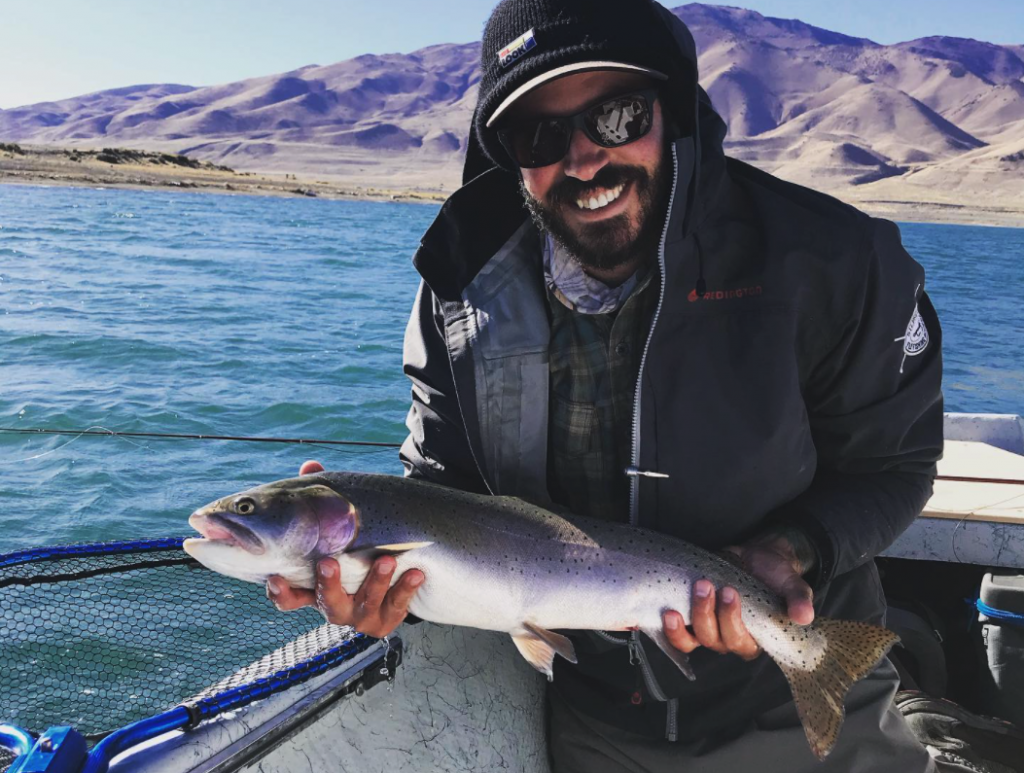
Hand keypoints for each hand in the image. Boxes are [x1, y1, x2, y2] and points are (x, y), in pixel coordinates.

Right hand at [265, 460, 425, 636]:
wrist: (395, 574)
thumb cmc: (355, 548)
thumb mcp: (338, 525)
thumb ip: (323, 498)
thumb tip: (310, 467)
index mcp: (316, 588)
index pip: (290, 597)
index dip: (281, 592)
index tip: (276, 577)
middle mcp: (337, 605)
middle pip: (327, 603)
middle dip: (328, 584)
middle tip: (329, 563)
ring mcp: (363, 614)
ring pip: (365, 604)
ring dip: (375, 582)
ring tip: (386, 559)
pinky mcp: (389, 618)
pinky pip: (397, 605)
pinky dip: (406, 588)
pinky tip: (415, 572)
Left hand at [661, 527, 815, 659]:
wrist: (758, 558)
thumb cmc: (776, 576)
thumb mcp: (792, 585)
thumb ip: (798, 600)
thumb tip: (804, 616)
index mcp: (756, 639)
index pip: (741, 644)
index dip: (732, 623)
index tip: (731, 593)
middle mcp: (730, 639)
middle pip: (714, 640)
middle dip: (708, 614)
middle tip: (707, 585)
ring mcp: (710, 629)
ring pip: (694, 639)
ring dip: (689, 619)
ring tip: (693, 590)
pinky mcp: (694, 617)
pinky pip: (679, 633)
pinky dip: (671, 627)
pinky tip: (668, 610)